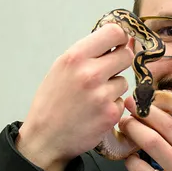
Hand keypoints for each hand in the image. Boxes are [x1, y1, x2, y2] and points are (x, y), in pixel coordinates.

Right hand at [17, 24, 133, 170]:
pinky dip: (111, 106)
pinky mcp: (111, 114)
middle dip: (119, 63)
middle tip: (106, 72)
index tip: (117, 44)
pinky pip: (121, 102)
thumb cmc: (52, 102)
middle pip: (126, 55)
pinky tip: (94, 112)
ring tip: (92, 98)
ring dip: (113, 88)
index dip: (120, 38)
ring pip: (124, 81)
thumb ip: (88, 53)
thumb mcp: (61, 68)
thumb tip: (120, 38)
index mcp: (75, 57)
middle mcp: (90, 73)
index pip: (114, 32)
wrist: (44, 138)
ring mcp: (102, 95)